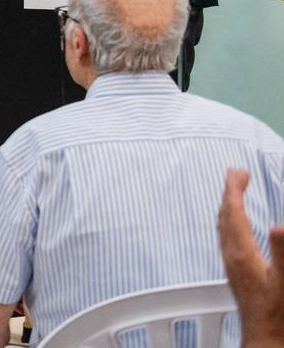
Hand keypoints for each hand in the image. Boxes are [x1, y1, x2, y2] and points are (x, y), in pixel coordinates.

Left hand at [219, 168, 283, 345]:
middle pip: (225, 216)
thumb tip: (279, 226)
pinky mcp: (237, 273)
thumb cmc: (279, 314)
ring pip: (224, 227)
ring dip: (229, 206)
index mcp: (242, 253)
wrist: (268, 340)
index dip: (234, 190)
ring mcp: (232, 265)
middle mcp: (232, 256)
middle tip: (235, 172)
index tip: (237, 171)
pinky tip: (236, 227)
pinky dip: (231, 223)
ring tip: (234, 192)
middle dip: (229, 192)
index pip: (233, 213)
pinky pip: (228, 239)